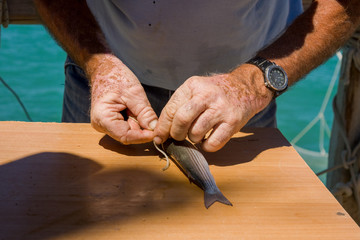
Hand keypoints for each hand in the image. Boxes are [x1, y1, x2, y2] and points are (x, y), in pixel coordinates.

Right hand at [88, 54, 157, 143]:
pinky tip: (136, 109)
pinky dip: (135, 120)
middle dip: (142, 129)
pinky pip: (127, 126)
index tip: (156, 133)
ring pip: (129, 131)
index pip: (125, 136)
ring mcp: (106, 124)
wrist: (104, 68)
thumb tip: (154, 128)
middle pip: (128, 135)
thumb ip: (144, 112)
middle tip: (154, 119)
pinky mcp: (112, 121)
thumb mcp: (134, 93)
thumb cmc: (115, 77)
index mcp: (103, 118)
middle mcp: (102, 125)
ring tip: (140, 107)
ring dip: (139, 123)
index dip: (142, 137)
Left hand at [154, 64, 272, 151]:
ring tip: (197, 134)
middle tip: (178, 137)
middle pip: (181, 121)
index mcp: (192, 86)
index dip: (162, 127)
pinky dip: (206, 146)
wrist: (245, 87)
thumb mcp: (196, 89)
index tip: (159, 137)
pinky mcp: (233, 122)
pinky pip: (213, 143)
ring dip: (193, 139)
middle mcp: (206, 96)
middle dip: (175, 134)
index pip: (171, 109)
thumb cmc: (215, 92)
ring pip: (196, 133)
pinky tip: (207, 140)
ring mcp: (221, 109)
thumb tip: (161, 130)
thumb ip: (179, 105)